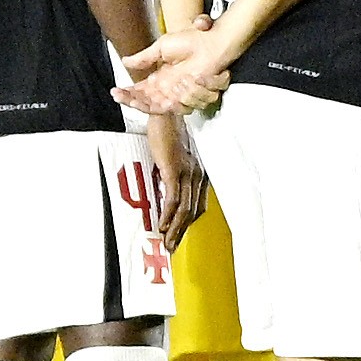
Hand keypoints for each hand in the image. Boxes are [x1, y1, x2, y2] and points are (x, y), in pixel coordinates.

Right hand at [121, 24, 234, 117]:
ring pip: (162, 107)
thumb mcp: (161, 47)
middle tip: (125, 97)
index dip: (128, 94)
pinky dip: (179, 99)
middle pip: (146, 104)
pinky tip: (179, 88)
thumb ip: (144, 58)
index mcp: (159, 79)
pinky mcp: (192, 97)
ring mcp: (179, 94)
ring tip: (177, 80)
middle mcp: (167, 89)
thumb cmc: (190, 41)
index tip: (116, 92)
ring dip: (164, 95)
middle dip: (134, 101)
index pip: (140, 91)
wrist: (210, 43)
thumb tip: (125, 61)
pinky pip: (181, 106)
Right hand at [147, 113, 206, 250]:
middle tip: (171, 249)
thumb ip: (174, 175)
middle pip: (193, 212)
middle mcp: (197, 175)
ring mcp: (187, 172)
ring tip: (166, 243)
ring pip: (184, 209)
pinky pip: (173, 198)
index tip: (178, 237)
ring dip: (174, 229)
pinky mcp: (174, 169)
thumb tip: (165, 194)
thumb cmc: (167, 133)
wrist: (165, 112)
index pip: (198, 206)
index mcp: (199, 173)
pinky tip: (161, 225)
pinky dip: (168, 215)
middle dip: (181, 233)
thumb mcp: (174, 158)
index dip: (189, 225)